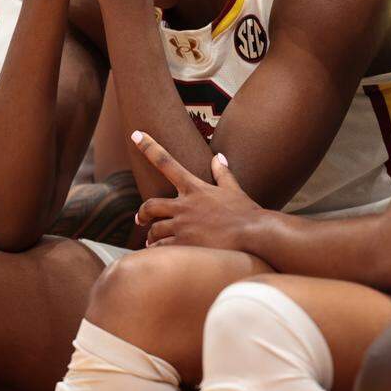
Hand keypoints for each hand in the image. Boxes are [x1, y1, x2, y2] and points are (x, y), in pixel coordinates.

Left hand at [131, 131, 261, 250]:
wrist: (255, 236)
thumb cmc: (247, 213)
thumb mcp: (234, 190)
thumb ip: (222, 173)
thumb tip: (218, 157)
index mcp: (194, 187)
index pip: (166, 162)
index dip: (149, 147)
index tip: (135, 135)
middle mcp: (184, 205)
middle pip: (150, 205)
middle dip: (142, 213)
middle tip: (140, 220)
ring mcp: (183, 225)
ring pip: (155, 230)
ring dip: (151, 237)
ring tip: (152, 244)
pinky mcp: (184, 244)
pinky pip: (162, 248)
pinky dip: (158, 251)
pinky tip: (159, 256)